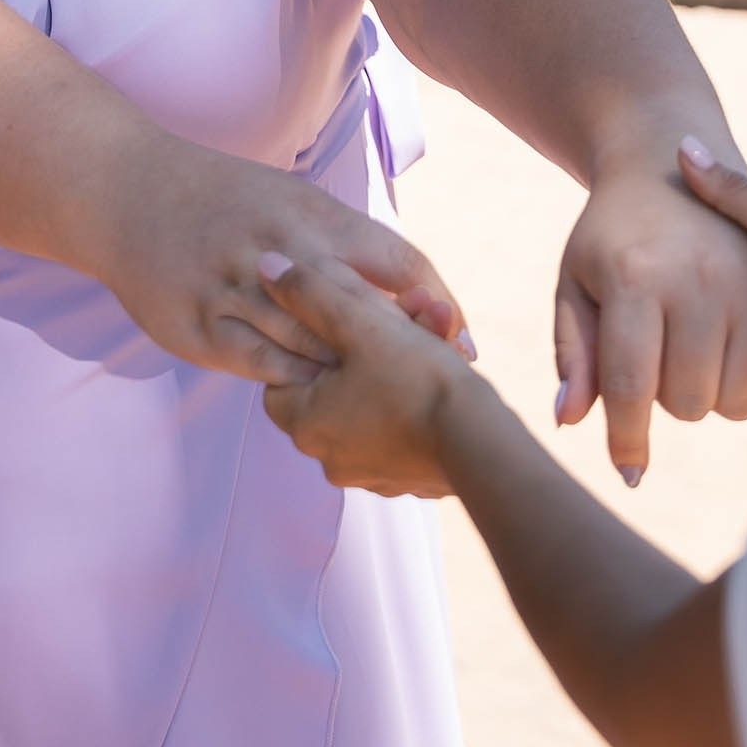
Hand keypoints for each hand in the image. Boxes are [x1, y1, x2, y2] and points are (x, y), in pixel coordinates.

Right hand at [89, 132, 469, 390]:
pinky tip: (314, 397)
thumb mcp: (294, 201)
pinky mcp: (199, 324)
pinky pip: (260, 365)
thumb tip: (412, 290)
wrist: (131, 191)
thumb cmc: (227, 200)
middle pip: (364, 311)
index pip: (401, 262)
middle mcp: (283, 249)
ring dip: (351, 376)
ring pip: (313, 346)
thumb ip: (345, 245)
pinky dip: (294, 383)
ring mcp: (237, 288)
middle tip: (436, 388)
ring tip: (385, 404)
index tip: (464, 340)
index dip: (439, 304)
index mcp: (315, 215)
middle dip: (405, 350)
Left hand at [260, 254, 475, 494]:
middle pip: (334, 387)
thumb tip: (266, 266)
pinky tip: (441, 378)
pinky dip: (413, 403)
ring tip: (430, 339)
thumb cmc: (414, 378)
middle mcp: (329, 458)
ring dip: (394, 371)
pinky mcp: (407, 479)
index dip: (312, 341)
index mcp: (305, 425)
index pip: (283, 376)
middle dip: (366, 348)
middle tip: (402, 321)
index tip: (345, 323)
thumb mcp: (359, 321)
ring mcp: (371, 475)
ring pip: (371, 406)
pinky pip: (399, 431)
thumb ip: (310, 291)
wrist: (480, 441)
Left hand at [555, 138, 746, 482]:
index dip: (628, 440)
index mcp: (634, 279)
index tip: (628, 471)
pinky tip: (733, 356)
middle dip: (669, 401)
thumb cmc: (609, 239)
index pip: (631, 387)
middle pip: (690, 403)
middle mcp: (698, 280)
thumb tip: (569, 421)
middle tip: (660, 363)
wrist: (664, 169)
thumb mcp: (575, 283)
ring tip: (694, 354)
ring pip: (738, 400)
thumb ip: (573, 353)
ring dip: (714, 396)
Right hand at [676, 138, 746, 427]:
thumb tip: (684, 146)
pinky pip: (733, 387)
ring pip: (716, 346)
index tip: (653, 235)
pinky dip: (723, 380)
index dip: (685, 246)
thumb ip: (738, 199)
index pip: (713, 252)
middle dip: (691, 303)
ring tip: (675, 337)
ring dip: (707, 346)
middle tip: (659, 295)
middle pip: (709, 303)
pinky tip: (699, 369)